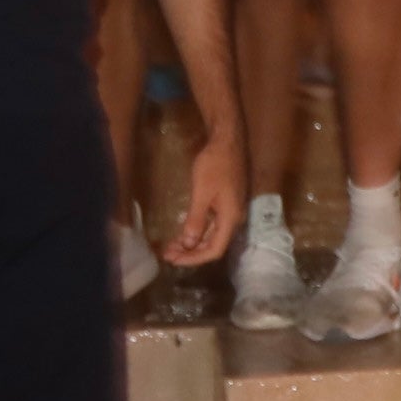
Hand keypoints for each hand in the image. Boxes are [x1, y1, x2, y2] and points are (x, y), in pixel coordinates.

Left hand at [162, 140, 244, 267]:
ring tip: (171, 246)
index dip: (194, 258)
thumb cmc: (214, 165)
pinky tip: (183, 230)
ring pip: (212, 234)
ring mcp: (230, 209)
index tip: (173, 260)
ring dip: (192, 242)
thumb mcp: (201, 192)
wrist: (227, 140)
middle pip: (213, 244)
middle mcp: (233, 218)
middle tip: (167, 254)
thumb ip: (196, 220)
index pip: (214, 250)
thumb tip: (188, 244)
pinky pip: (212, 223)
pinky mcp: (225, 202)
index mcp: (230, 218)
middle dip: (190, 252)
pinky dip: (197, 230)